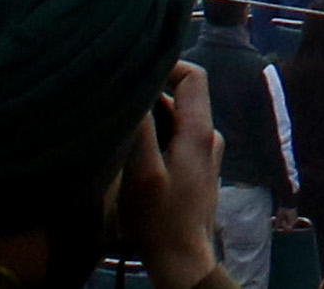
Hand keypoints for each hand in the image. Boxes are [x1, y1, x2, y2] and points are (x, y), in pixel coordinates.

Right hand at [113, 61, 228, 288]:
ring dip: (149, 119)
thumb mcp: (142, 172)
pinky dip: (154, 136)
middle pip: (181, 98)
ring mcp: (205, 153)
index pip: (194, 76)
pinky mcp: (196, 168)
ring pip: (175, 119)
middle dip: (148, 96)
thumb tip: (136, 93)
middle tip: (115, 104)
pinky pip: (175, 139)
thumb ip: (141, 131)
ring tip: (118, 128)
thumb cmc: (160, 218)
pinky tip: (131, 152)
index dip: (166, 66)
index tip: (134, 72)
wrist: (182, 257)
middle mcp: (208, 136)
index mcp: (200, 131)